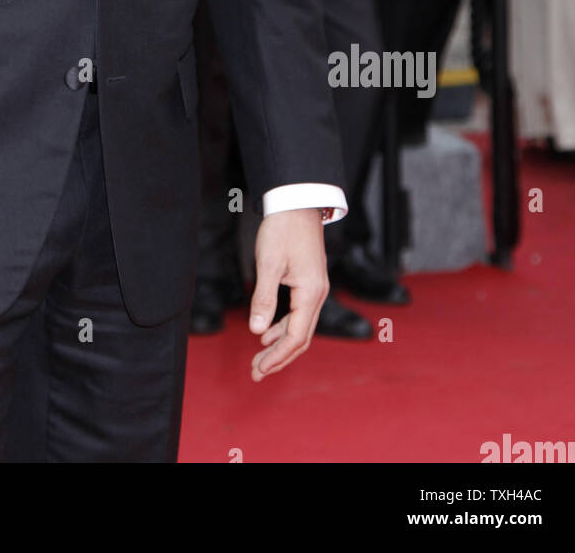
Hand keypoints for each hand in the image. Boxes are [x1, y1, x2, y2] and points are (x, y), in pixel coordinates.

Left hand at [249, 208, 328, 380]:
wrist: (297, 201)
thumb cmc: (282, 229)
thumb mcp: (268, 263)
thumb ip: (264, 298)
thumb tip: (257, 331)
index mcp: (310, 293)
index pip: (295, 337)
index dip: (277, 356)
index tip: (258, 369)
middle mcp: (318, 295)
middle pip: (301, 338)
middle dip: (278, 357)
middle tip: (256, 372)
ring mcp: (316, 289)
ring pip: (301, 327)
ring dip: (280, 345)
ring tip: (260, 359)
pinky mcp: (309, 282)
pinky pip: (299, 314)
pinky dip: (284, 327)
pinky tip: (267, 332)